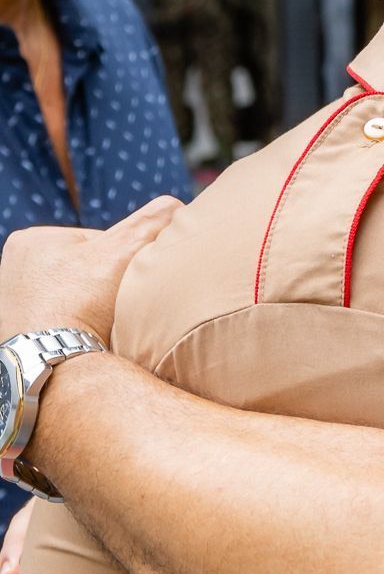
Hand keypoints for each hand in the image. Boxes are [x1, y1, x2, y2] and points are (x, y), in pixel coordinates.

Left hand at [0, 195, 181, 345]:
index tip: (131, 283)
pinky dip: (83, 328)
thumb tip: (177, 204)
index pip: (99, 242)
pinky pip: (67, 323)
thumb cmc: (82, 306)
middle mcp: (14, 269)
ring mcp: (17, 304)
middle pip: (87, 272)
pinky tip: (92, 339)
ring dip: (98, 309)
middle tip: (121, 307)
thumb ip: (149, 224)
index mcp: (31, 240)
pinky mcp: (23, 334)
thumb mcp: (123, 253)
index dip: (125, 261)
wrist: (54, 370)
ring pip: (79, 299)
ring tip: (107, 326)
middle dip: (109, 287)